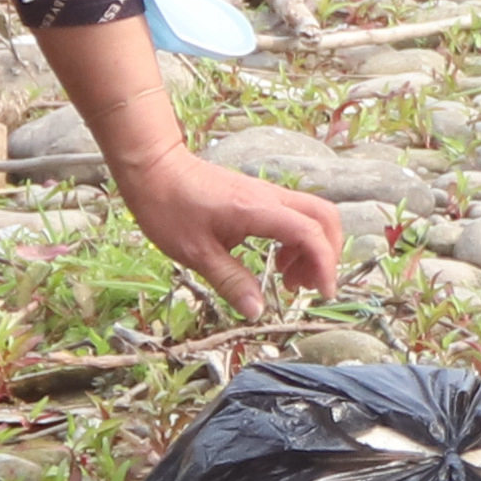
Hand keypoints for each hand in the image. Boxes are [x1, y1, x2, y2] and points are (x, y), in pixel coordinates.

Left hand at [112, 146, 347, 313]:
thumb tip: (257, 311)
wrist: (154, 169)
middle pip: (324, 217)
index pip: (310, 233)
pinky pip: (294, 215)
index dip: (324, 265)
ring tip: (289, 280)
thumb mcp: (196, 254)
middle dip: (327, 254)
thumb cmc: (169, 208)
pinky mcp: (259, 196)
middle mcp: (270, 198)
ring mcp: (267, 194)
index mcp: (258, 210)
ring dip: (312, 248)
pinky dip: (297, 240)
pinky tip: (277, 261)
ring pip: (312, 215)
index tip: (321, 294)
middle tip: (309, 287)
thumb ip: (231, 281)